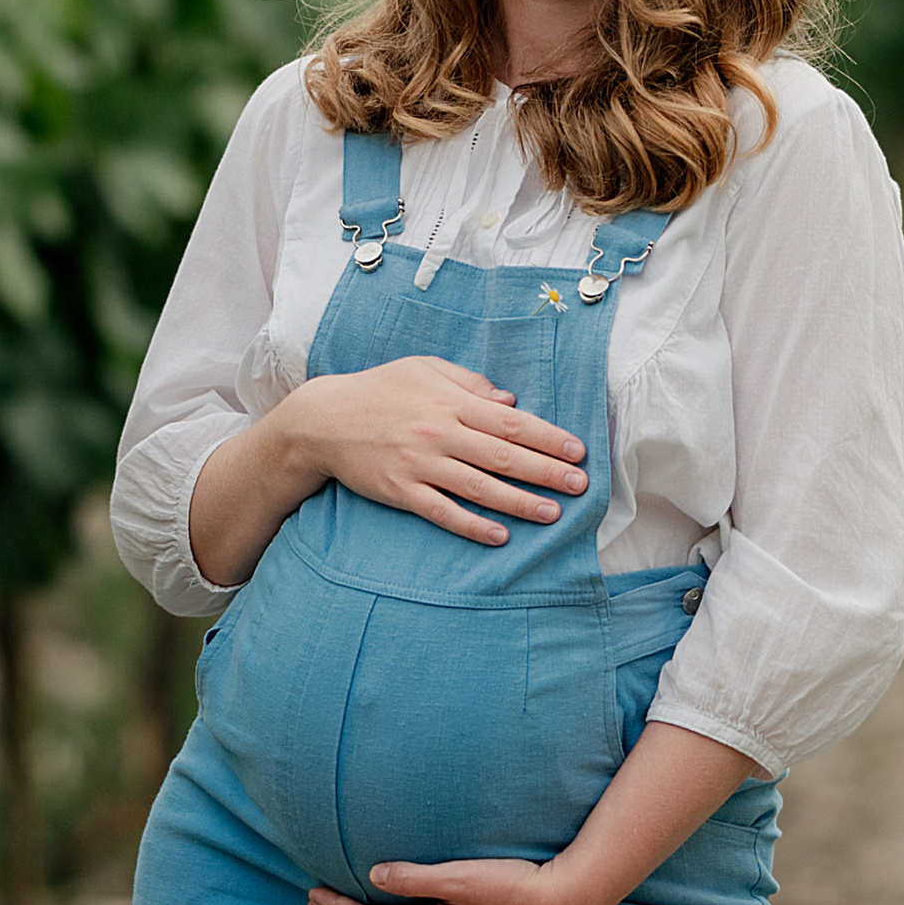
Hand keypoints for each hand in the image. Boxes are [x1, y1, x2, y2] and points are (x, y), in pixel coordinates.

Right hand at [190, 353, 585, 583]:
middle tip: (580, 486)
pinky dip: (472, 525)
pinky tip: (499, 536)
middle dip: (546, 472)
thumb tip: (510, 401)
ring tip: (552, 514)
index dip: (548, 438)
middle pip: (504, 456)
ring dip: (520, 502)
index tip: (577, 451)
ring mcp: (420, 464)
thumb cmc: (379, 389)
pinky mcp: (401, 491)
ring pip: (480, 487)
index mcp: (451, 400)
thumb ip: (469, 381)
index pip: (511, 422)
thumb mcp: (423, 368)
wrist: (323, 419)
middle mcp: (440, 432)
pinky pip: (443, 512)